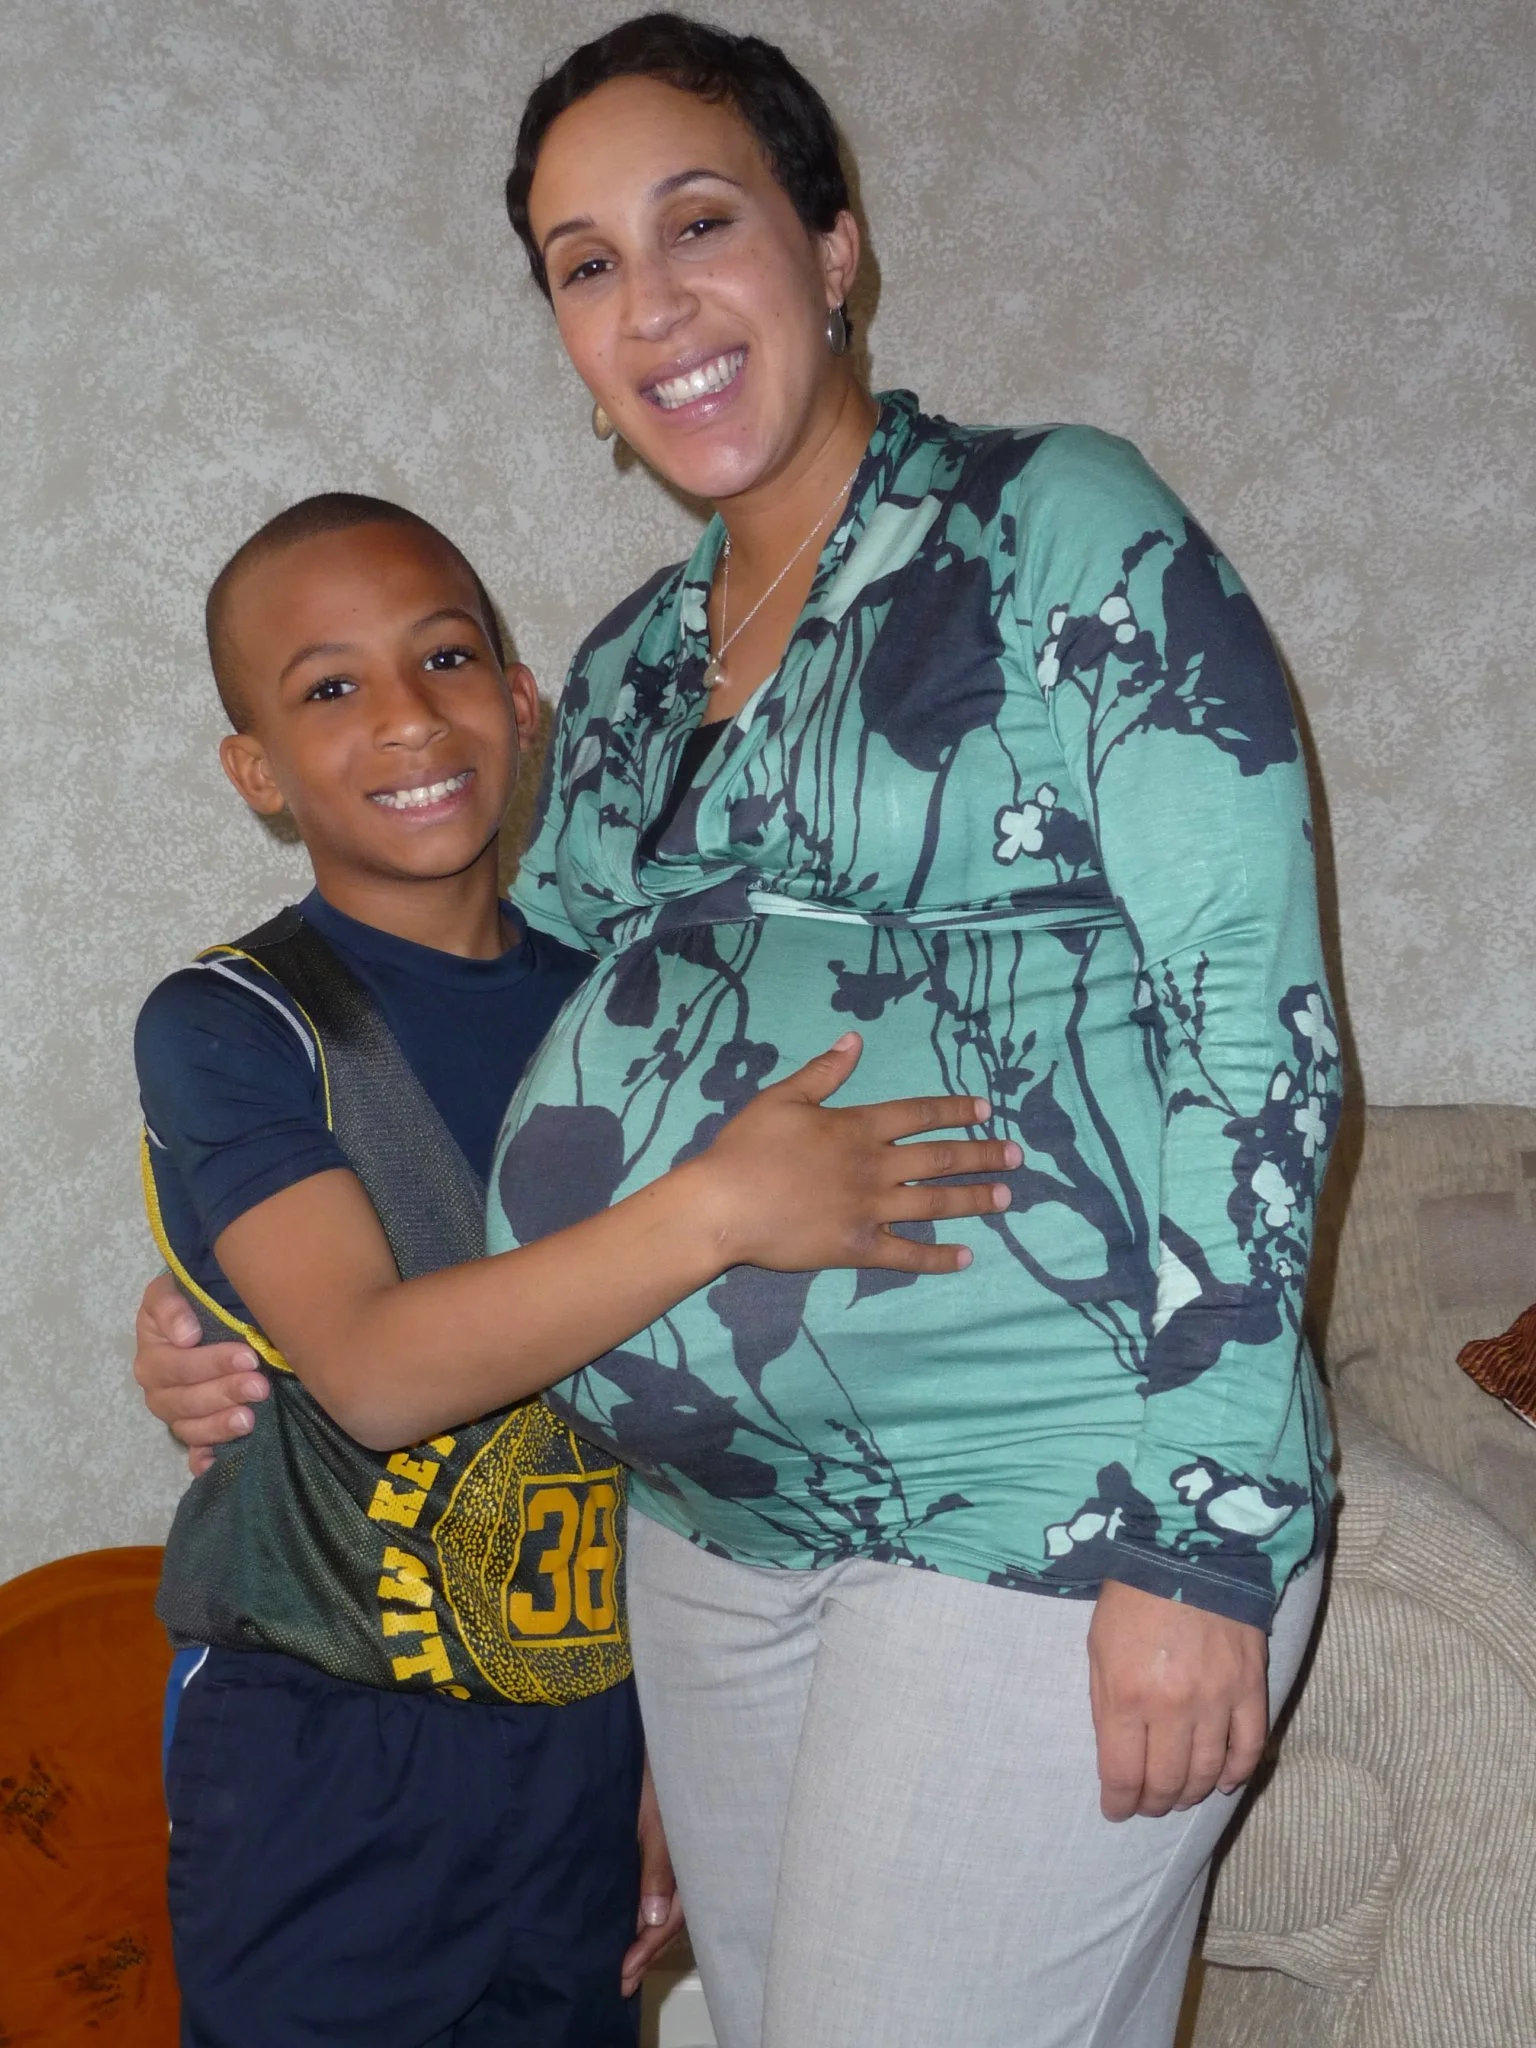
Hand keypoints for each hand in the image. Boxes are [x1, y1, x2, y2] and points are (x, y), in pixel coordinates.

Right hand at [134, 1272, 269, 1474]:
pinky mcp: (194, 1431)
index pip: (177, 1366)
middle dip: (223, 1394)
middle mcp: (159, 1390)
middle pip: (185, 1402)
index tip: (248, 1356)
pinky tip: (216, 1465)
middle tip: (260, 1386)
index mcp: (153, 1357)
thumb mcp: (172, 1289)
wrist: (206, 1314)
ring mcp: (177, 1414)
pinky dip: (203, 1462)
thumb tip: (185, 1335)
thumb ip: (171, 1305)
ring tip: (250, 1419)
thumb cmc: (191, 1301)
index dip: (211, 1363)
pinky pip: (193, 1453)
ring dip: (219, 1427)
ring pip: (190, 1429)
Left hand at [620, 1758, 684, 1998]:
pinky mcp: (674, 1840)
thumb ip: (657, 1867)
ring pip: (672, 1905)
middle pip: (673, 1918)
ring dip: (650, 1934)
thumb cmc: (663, 1769)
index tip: (623, 1973)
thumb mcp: (656, 1817)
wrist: (671, 1729)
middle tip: (623, 1982)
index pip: (670, 1918)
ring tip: (629, 1963)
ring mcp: (685, 1852)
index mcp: (693, 1858)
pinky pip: (669, 1886)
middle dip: (649, 1950)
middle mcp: (693, 1861)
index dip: (646, 1948)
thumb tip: (649, 1920)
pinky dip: (651, 1908)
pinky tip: (637, 1920)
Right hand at [703, 1033, 1017, 1275]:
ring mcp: (869, 1209)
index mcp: (857, 1127)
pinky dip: (938, 1256)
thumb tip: (855, 1039)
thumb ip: (823, 1071)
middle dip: (982, 1155)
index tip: (986, 1110)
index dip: (955, 1110)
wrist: (724, 1205)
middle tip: (1016, 1156)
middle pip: (939, 1158)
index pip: (919, 1114)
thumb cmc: (746, 1148)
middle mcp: (873, 1166)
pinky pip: (906, 1253)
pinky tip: (966, 1257)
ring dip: (973, 1200)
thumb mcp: (781, 1097)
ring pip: (933, 1203)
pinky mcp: (857, 1247)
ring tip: (1005, 1198)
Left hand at [1087, 1579, 1268, 1820]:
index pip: (1122, 1774)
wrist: (1188, 1551)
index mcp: (1126, 1695)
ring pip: (1207, 1774)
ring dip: (1190, 1793)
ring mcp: (1216, 1701)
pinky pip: (1249, 1748)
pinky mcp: (1250, 1688)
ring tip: (1179, 1794)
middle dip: (1153, 1803)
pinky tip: (1222, 1781)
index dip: (1118, 1802)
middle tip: (1147, 1805)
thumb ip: (1105, 1705)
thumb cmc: (1132, 1598)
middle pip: (1165, 1782)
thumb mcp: (1097, 1649)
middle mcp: (1172, 1708)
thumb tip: (1117, 1757)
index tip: (1116, 1811)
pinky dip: (1236, 1773)